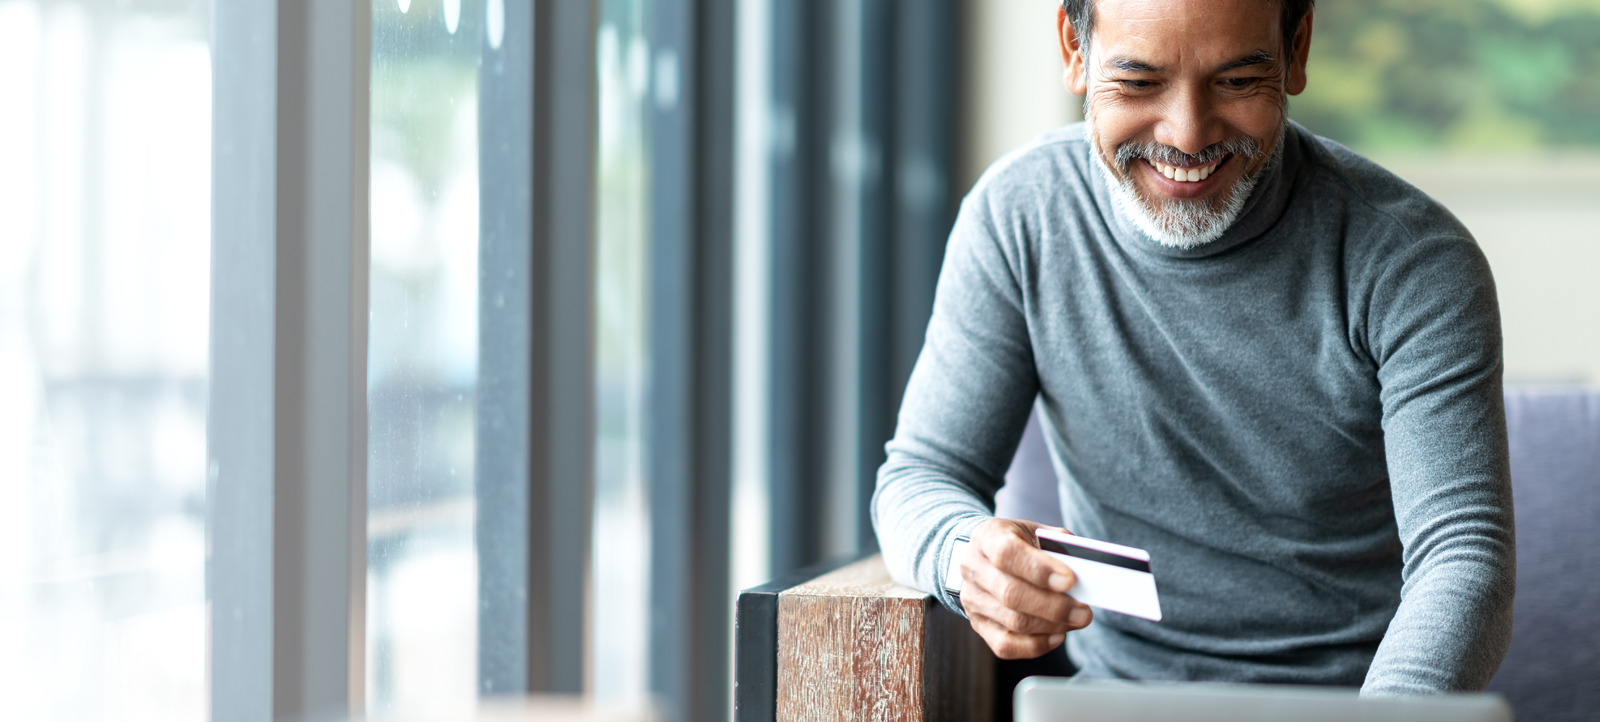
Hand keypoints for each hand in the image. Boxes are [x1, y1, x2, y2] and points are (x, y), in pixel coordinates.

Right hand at [958, 518, 1092, 658]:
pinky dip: (1037, 645)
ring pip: (1013, 622)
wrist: (986, 556)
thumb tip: (1083, 570)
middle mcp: (973, 568)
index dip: (1039, 570)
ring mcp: (972, 599)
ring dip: (1052, 626)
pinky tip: (1057, 635)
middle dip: (1054, 606)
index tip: (1069, 581)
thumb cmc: (1018, 543)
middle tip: (1083, 612)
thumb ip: (1058, 545)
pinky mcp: (978, 624)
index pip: (1007, 554)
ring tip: (1076, 620)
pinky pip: (1006, 645)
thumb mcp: (1036, 532)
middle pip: (1011, 594)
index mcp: (986, 536)